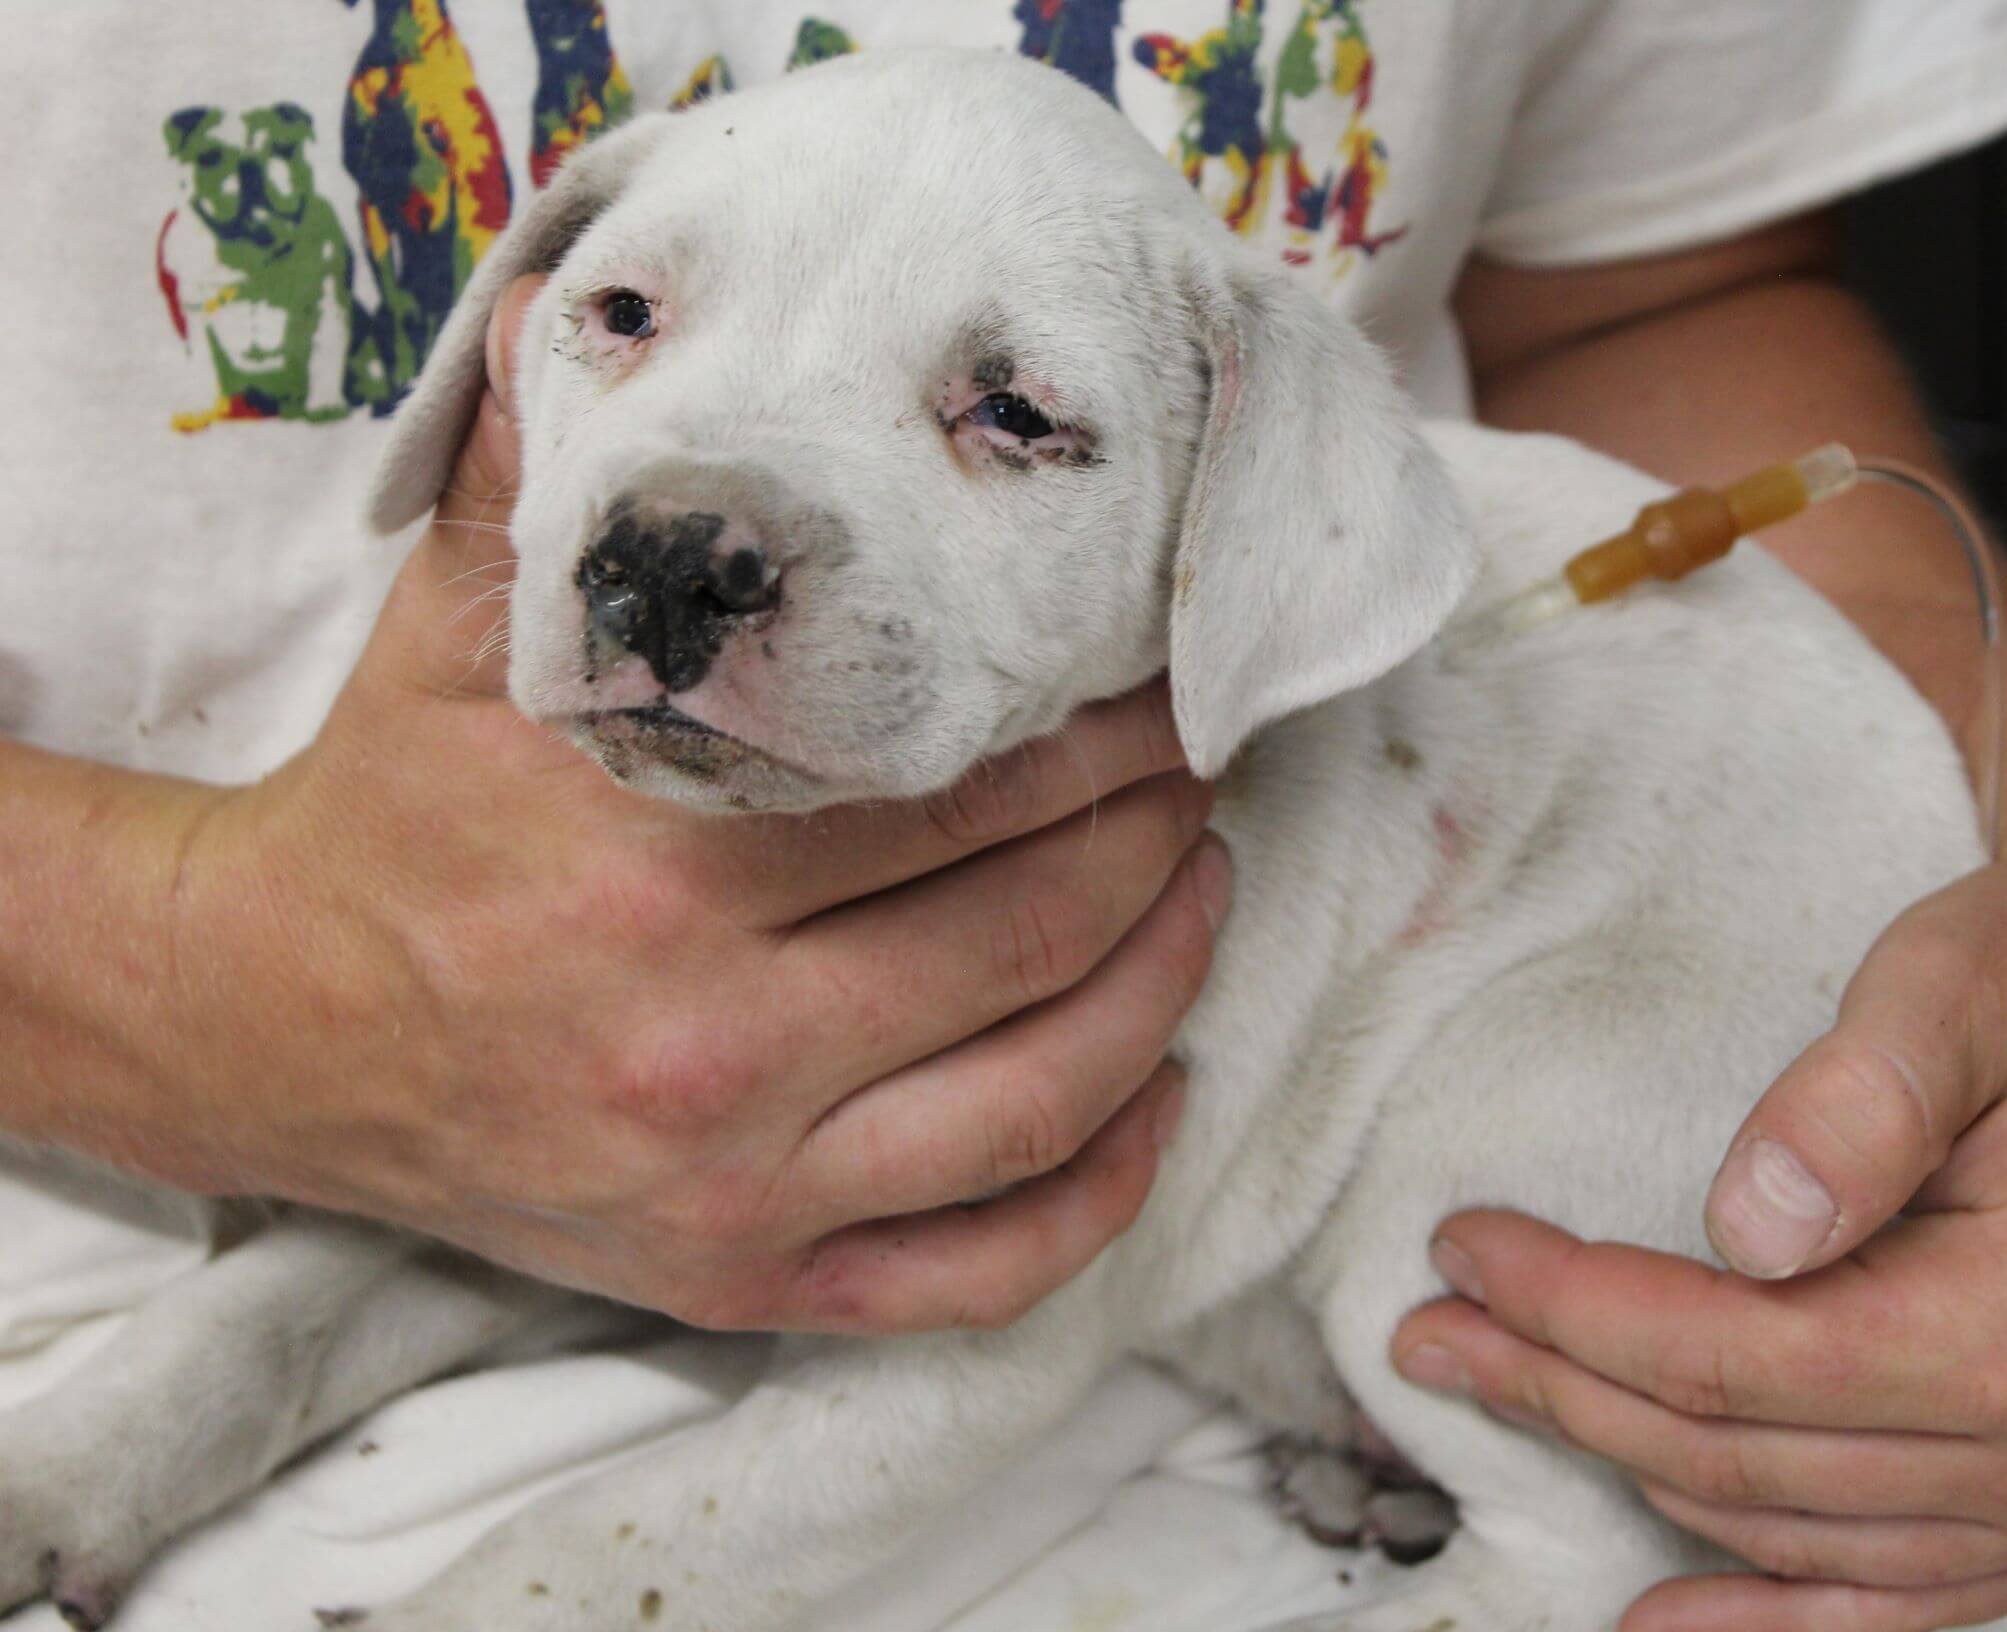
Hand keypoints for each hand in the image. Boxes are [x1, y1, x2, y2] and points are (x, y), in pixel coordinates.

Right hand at [151, 277, 1229, 1330]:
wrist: (265, 1022)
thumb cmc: (393, 809)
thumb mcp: (461, 626)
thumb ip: (559, 475)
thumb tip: (603, 298)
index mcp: (655, 872)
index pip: (959, 792)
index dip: (1097, 736)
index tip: (1157, 684)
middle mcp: (709, 1050)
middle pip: (1031, 934)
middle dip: (1153, 839)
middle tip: (1200, 772)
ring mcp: (736, 1190)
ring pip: (1038, 1102)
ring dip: (1164, 990)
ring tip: (1205, 895)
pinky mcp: (740, 1283)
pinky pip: (973, 1275)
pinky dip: (1096, 1196)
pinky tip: (1156, 1098)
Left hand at [1394, 784, 2006, 1630]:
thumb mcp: (1961, 982)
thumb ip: (1856, 1099)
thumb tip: (1745, 1223)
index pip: (1728, 1356)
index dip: (1571, 1310)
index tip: (1463, 1249)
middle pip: (1735, 1452)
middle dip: (1561, 1385)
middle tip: (1435, 1329)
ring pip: (1785, 1526)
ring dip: (1629, 1465)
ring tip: (1508, 1390)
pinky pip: (1898, 1605)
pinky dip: (1772, 1617)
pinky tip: (1668, 1622)